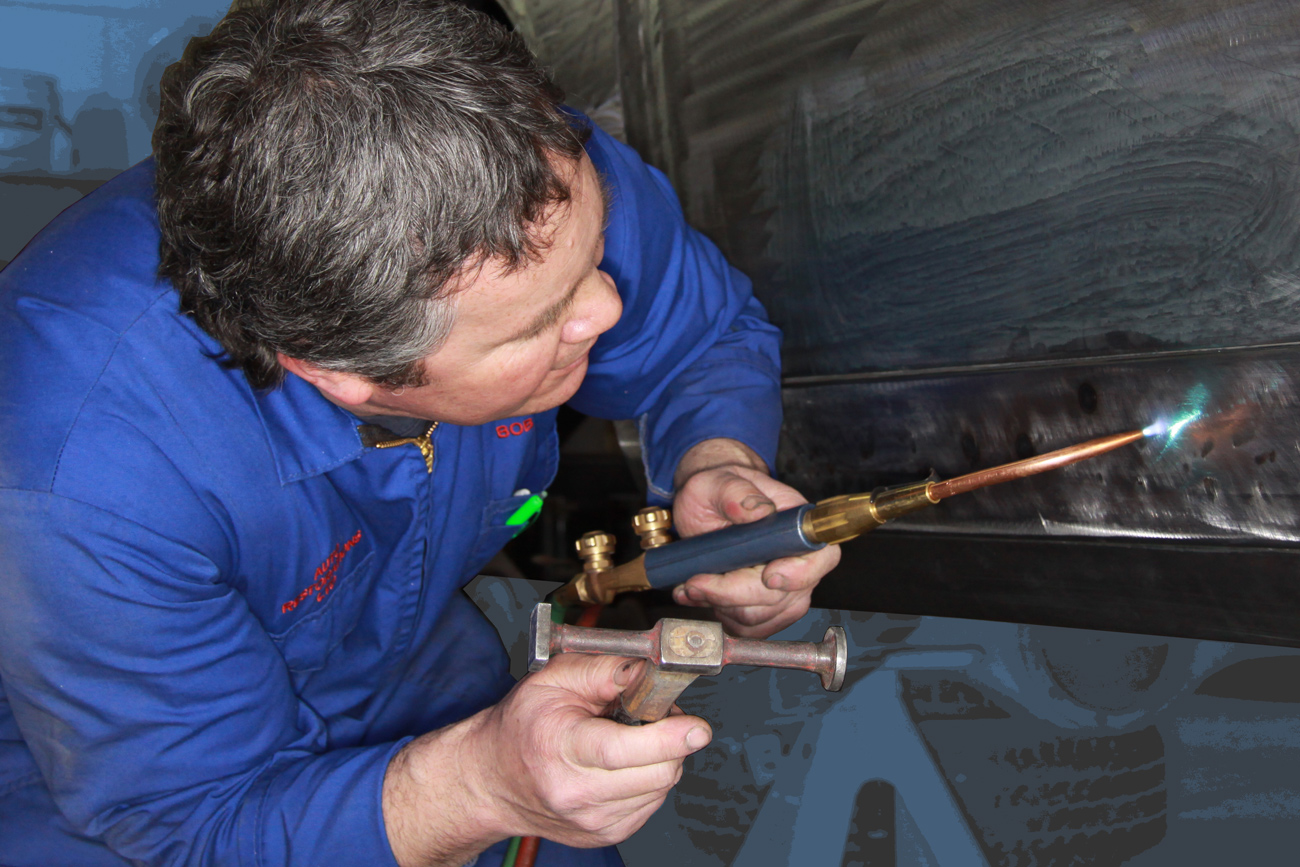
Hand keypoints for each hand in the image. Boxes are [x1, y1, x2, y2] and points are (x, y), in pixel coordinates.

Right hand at [383, 653, 710, 866]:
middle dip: (671, 739)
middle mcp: (578, 794)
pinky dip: (651, 777)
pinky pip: (653, 801)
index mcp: (561, 750)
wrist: (492, 780)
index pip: (623, 750)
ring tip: (628, 736)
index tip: (697, 728)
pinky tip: (625, 762)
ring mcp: (594, 821)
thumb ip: (602, 669)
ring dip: (662, 757)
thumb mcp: (551, 680)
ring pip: (662, 787)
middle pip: (657, 773)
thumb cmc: (521, 727)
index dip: (667, 738)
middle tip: (651, 714)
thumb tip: (646, 669)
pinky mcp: (607, 834)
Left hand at [671, 444, 840, 638]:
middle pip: (783, 596)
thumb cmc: (717, 490)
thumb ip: (735, 491)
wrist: (706, 505)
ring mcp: (783, 587)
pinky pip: (750, 627)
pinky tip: (701, 595)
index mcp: (796, 524)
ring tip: (692, 585)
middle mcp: (796, 559)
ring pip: (763, 616)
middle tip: (696, 581)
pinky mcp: (763, 606)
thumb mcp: (717, 481)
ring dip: (723, 607)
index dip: (800, 573)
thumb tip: (756, 510)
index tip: (768, 577)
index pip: (821, 557)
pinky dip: (722, 616)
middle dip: (734, 594)